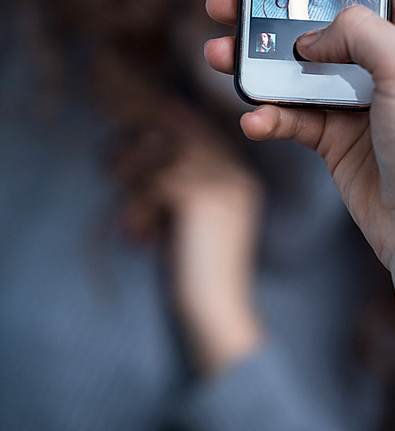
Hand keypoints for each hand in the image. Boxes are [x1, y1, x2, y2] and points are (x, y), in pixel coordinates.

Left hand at [121, 132, 262, 373]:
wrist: (215, 314)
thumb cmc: (195, 275)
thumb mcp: (187, 221)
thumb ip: (175, 186)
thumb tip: (144, 142)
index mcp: (240, 181)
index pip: (201, 132)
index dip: (163, 127)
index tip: (128, 134)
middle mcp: (237, 176)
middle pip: (181, 134)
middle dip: (138, 145)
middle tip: (108, 168)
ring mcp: (225, 184)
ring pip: (164, 156)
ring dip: (133, 178)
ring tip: (124, 209)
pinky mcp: (204, 198)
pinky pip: (155, 182)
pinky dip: (136, 207)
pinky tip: (136, 235)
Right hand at [204, 0, 394, 274]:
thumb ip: (356, 30)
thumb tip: (308, 40)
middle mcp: (383, 60)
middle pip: (320, 19)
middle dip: (273, 10)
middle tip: (228, 3)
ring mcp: (355, 99)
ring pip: (294, 68)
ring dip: (255, 63)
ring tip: (218, 56)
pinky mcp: (333, 136)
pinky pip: (291, 117)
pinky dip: (268, 116)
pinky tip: (255, 121)